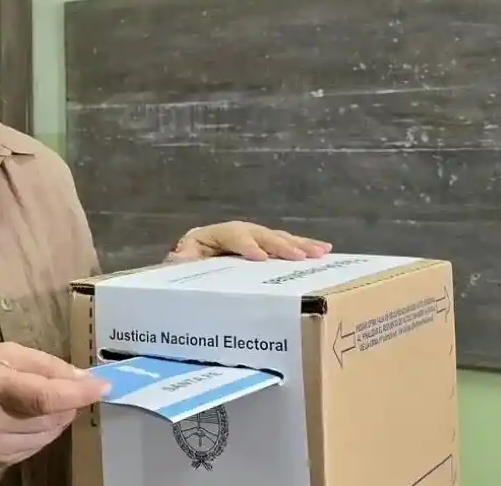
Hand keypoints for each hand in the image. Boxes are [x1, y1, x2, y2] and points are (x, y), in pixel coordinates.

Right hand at [0, 342, 108, 466]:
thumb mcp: (2, 354)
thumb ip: (44, 364)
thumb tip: (83, 378)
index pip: (44, 396)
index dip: (78, 393)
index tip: (103, 386)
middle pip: (52, 415)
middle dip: (68, 400)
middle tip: (64, 385)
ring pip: (50, 433)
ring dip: (58, 415)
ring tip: (41, 399)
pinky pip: (38, 446)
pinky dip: (44, 430)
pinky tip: (29, 417)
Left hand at [168, 220, 331, 261]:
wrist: (185, 264)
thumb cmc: (182, 268)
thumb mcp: (176, 266)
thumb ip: (179, 263)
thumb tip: (179, 257)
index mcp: (210, 235)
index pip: (232, 235)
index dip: (246, 244)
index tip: (260, 257)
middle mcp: (234, 232)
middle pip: (260, 233)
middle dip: (280, 244)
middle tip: (300, 257)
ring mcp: (250, 237)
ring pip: (276, 236)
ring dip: (299, 244)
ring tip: (320, 252)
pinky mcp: (262, 246)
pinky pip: (285, 244)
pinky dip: (303, 246)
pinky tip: (324, 250)